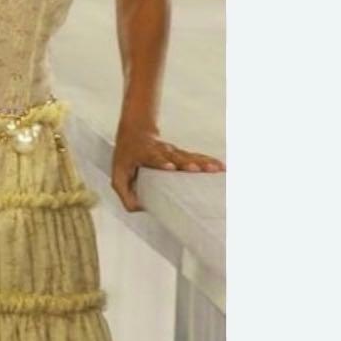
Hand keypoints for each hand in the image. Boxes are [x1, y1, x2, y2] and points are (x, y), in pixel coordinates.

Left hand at [111, 120, 225, 212]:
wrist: (135, 131)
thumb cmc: (126, 157)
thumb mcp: (118, 174)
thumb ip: (124, 193)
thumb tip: (139, 208)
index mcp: (145, 156)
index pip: (154, 159)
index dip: (162, 162)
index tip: (170, 167)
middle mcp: (162, 153)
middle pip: (176, 158)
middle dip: (187, 164)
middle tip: (196, 170)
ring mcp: (173, 152)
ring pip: (189, 157)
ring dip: (203, 163)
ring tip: (217, 169)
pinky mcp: (182, 154)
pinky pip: (197, 158)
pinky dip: (209, 162)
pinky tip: (222, 167)